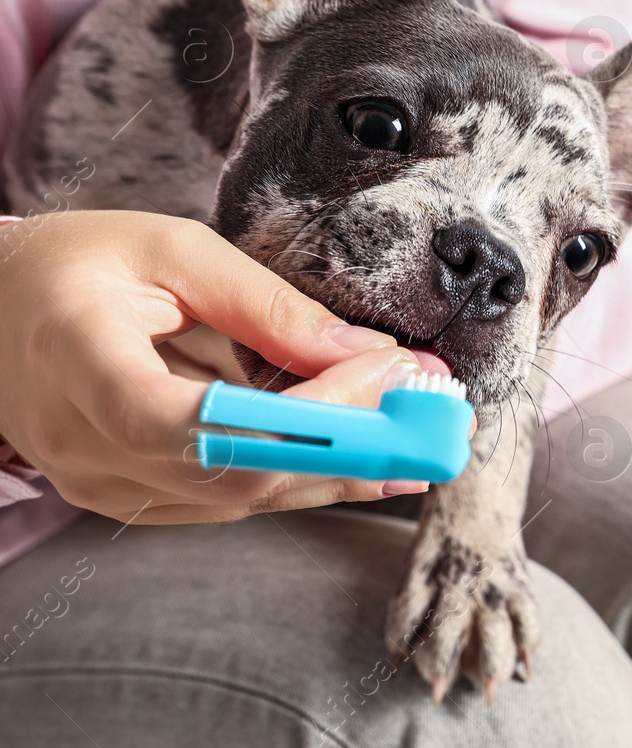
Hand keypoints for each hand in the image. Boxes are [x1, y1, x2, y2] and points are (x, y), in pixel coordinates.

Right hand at [0, 210, 431, 522]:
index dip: (299, 413)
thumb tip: (361, 349)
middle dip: (354, 444)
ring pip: (243, 498)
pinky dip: (310, 478)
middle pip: (234, 471)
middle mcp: (82, 441)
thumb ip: (265, 303)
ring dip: (348, 470)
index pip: (185, 420)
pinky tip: (376, 459)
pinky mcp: (131, 496)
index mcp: (77, 359)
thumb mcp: (170, 249)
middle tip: (439, 412)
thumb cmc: (76, 264)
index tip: (385, 373)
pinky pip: (232, 499)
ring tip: (431, 436)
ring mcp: (101, 482)